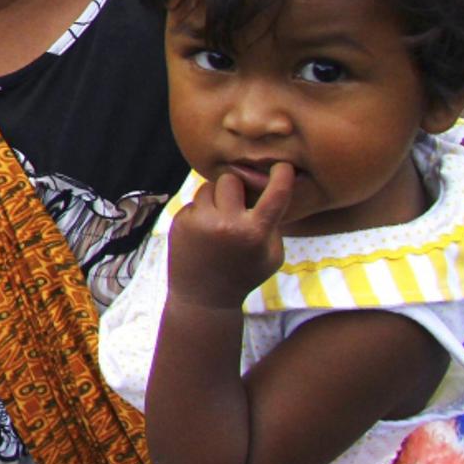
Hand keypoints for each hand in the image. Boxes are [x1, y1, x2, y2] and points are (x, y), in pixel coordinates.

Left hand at [167, 163, 294, 309]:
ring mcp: (200, 222)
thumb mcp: (271, 256)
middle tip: (238, 202)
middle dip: (236, 187)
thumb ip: (273, 224)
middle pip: (231, 180)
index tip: (282, 166)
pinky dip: (201, 211)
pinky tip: (204, 232)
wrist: (204, 297)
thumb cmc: (244, 274)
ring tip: (220, 220)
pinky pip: (195, 202)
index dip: (282, 175)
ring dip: (216, 198)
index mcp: (255, 233)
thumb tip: (269, 188)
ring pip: (209, 187)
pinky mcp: (181, 222)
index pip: (276, 194)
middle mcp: (226, 224)